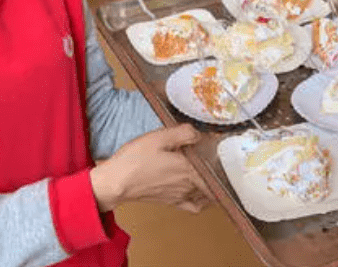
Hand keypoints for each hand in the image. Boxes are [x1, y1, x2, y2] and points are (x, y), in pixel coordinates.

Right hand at [90, 124, 212, 213]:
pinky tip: (200, 191)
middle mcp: (188, 185)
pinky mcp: (172, 202)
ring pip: (207, 192)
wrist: (116, 182)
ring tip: (209, 169)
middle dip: (217, 168)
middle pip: (213, 179)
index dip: (221, 156)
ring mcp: (181, 195)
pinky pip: (195, 205)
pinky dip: (202, 200)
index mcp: (188, 168)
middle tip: (216, 156)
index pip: (215, 165)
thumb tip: (199, 133)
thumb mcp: (158, 137)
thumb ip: (183, 133)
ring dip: (212, 182)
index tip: (221, 145)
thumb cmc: (135, 159)